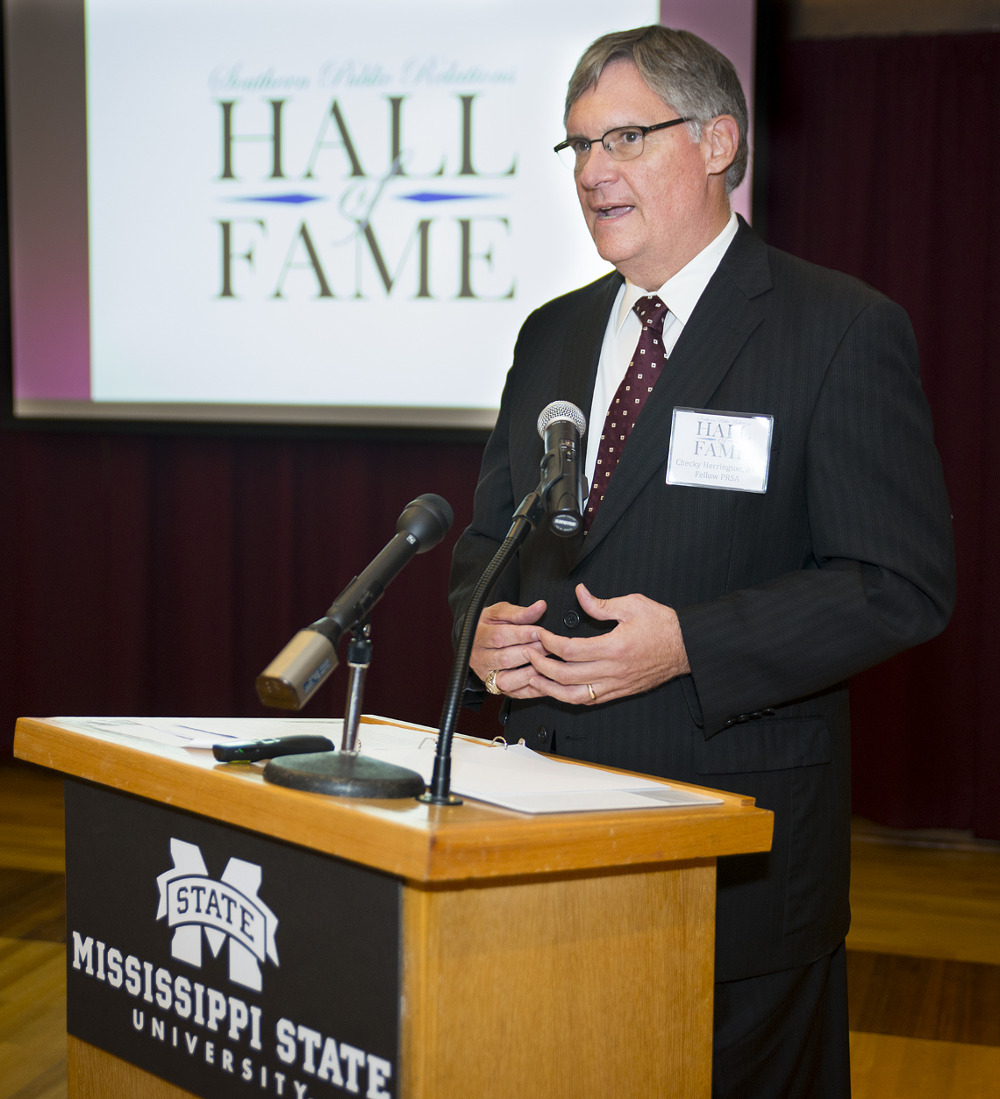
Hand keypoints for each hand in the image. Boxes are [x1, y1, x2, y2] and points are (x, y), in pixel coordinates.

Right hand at [470, 599, 547, 693]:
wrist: (474, 639)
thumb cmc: (489, 624)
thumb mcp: (500, 612)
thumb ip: (520, 612)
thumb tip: (540, 606)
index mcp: (477, 636)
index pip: (499, 636)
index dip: (522, 635)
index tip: (541, 632)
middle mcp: (478, 658)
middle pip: (504, 658)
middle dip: (530, 652)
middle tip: (549, 647)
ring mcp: (485, 675)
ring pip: (507, 680)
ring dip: (530, 673)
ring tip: (546, 663)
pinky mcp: (495, 688)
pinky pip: (514, 693)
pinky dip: (531, 689)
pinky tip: (544, 680)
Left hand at [519, 583, 689, 705]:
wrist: (687, 647)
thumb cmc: (663, 625)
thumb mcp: (632, 604)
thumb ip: (601, 603)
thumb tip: (580, 594)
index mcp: (614, 647)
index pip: (570, 650)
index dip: (549, 643)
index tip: (538, 634)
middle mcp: (614, 670)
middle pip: (567, 676)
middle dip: (541, 666)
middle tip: (528, 655)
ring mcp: (617, 684)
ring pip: (575, 695)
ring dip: (550, 689)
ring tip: (534, 678)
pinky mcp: (620, 692)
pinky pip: (590, 700)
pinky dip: (570, 697)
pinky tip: (558, 689)